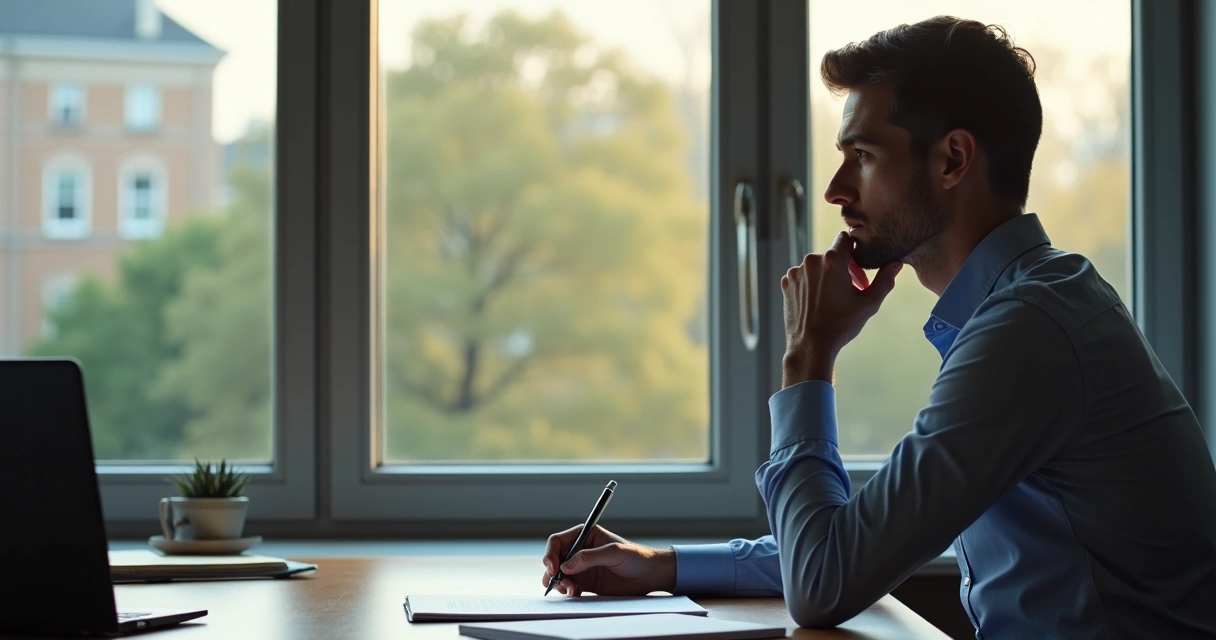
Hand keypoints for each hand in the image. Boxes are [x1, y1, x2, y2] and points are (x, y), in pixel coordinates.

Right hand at [541, 524, 675, 596]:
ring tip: (571, 589)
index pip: (558, 541)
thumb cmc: (637, 557)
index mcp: (586, 535)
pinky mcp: (586, 583)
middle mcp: (580, 550)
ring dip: (559, 583)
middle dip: (552, 571)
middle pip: (555, 559)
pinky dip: (567, 591)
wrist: (650, 575)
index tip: (554, 567)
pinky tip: (576, 593)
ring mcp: (582, 567)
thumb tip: (566, 566)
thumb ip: (590, 557)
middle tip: (557, 582)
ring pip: (559, 575)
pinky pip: (568, 586)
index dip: (552, 553)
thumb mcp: (615, 552)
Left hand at [781, 232, 901, 386]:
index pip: (845, 239)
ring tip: (834, 299)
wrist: (810, 346)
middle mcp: (811, 261)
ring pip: (816, 266)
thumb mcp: (869, 303)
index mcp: (832, 260)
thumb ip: (884, 280)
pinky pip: (802, 276)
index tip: (858, 273)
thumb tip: (896, 263)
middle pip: (831, 255)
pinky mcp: (787, 284)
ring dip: (826, 277)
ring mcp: (796, 272)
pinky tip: (818, 302)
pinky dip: (811, 284)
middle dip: (843, 269)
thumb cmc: (841, 325)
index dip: (855, 254)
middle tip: (851, 291)